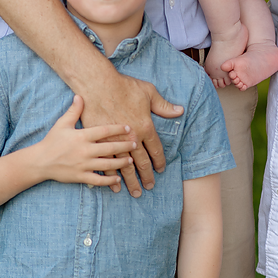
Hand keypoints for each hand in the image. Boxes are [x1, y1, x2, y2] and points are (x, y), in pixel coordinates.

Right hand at [34, 97, 136, 186]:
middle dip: (124, 145)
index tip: (129, 127)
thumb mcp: (62, 124)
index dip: (117, 128)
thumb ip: (74, 111)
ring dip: (120, 163)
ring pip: (107, 164)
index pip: (103, 131)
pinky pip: (98, 180)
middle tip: (135, 143)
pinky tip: (118, 178)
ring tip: (131, 160)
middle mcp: (84, 150)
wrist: (40, 161)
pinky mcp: (80, 176)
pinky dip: (109, 180)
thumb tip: (80, 95)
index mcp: (81, 136)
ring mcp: (83, 165)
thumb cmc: (52, 141)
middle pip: (109, 147)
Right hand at [78, 68, 182, 197]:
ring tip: (135, 192)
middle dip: (147, 176)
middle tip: (149, 187)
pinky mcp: (99, 143)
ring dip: (131, 181)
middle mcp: (132, 138)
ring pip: (125, 167)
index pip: (156, 150)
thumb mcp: (148, 92)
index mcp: (145, 127)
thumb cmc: (123, 86)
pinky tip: (115, 185)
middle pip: (142, 163)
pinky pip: (107, 164)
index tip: (160, 170)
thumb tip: (179, 111)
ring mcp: (115, 142)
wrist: (97, 85)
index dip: (159, 162)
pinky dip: (112, 177)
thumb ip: (163, 105)